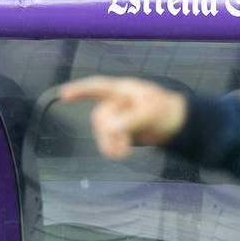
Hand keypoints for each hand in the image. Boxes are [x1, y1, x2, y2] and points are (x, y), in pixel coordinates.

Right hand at [57, 76, 188, 160]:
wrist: (176, 126)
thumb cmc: (167, 111)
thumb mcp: (153, 112)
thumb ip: (133, 119)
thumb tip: (113, 128)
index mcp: (124, 90)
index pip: (98, 87)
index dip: (80, 90)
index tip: (63, 95)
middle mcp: (117, 102)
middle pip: (99, 117)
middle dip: (108, 134)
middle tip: (124, 148)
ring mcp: (117, 117)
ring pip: (101, 131)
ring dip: (110, 143)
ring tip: (124, 153)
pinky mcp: (119, 131)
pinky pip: (107, 140)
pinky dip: (112, 148)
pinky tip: (121, 153)